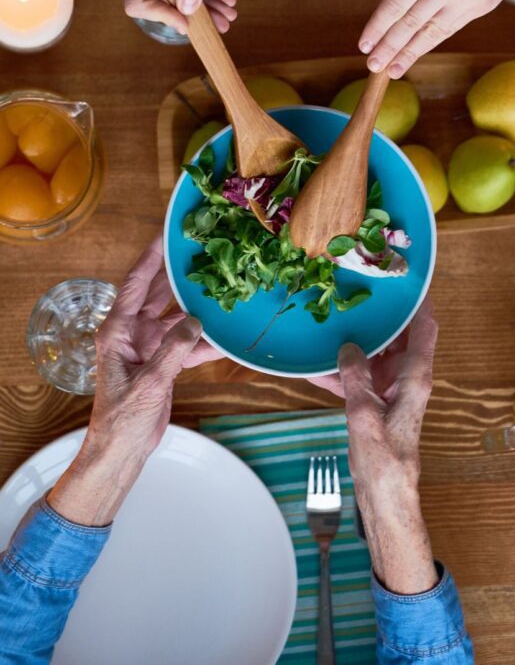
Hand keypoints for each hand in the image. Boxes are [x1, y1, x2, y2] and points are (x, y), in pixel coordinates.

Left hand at [47, 237, 219, 525]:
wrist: (122, 450)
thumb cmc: (122, 418)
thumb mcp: (150, 382)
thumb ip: (173, 350)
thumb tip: (196, 322)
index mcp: (118, 331)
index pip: (135, 285)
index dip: (150, 259)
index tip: (165, 236)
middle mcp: (132, 334)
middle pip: (158, 296)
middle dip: (178, 276)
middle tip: (200, 254)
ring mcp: (148, 347)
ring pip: (177, 319)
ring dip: (197, 309)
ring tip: (221, 288)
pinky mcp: (162, 363)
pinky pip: (187, 345)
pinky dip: (205, 342)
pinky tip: (226, 336)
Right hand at [315, 301, 438, 593]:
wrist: (384, 499)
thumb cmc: (384, 462)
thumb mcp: (364, 415)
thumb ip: (356, 377)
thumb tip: (347, 347)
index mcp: (415, 378)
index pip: (425, 329)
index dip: (419, 301)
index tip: (406, 277)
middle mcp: (406, 380)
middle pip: (396, 337)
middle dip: (378, 316)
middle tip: (355, 291)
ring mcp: (390, 391)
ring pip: (373, 355)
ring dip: (353, 343)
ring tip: (329, 322)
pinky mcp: (374, 405)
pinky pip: (357, 378)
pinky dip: (339, 372)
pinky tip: (314, 364)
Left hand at [358, 0, 514, 78]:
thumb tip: (400, 8)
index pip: (394, 4)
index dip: (377, 28)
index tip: (364, 45)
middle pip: (410, 24)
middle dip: (388, 48)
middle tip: (372, 66)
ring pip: (431, 32)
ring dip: (409, 53)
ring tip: (392, 70)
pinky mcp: (482, 6)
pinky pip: (451, 27)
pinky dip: (432, 41)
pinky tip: (418, 52)